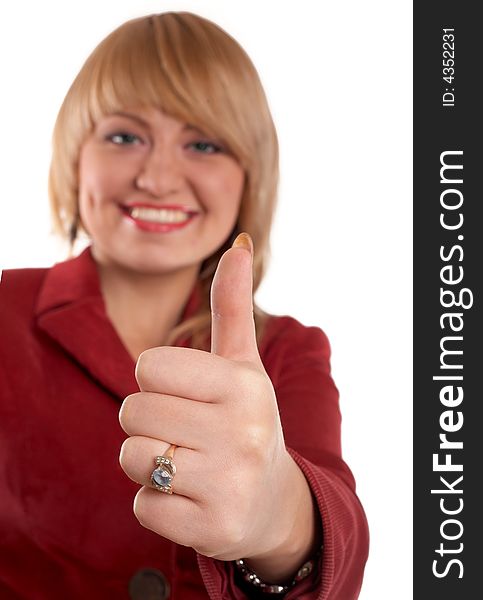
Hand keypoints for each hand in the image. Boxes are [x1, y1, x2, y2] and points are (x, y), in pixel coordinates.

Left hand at [119, 233, 302, 562]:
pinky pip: (142, 505)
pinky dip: (157, 501)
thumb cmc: (247, 421)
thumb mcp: (243, 364)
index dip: (156, 380)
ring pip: (132, 458)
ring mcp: (227, 483)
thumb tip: (238, 242)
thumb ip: (233, 304)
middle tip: (186, 432)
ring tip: (187, 463)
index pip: (148, 367)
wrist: (275, 502)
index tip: (185, 394)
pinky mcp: (209, 528)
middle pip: (132, 412)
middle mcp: (240, 432)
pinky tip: (192, 497)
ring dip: (149, 461)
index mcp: (243, 384)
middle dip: (149, 421)